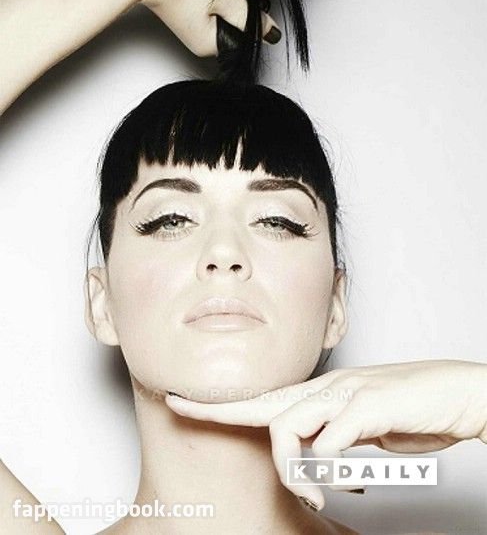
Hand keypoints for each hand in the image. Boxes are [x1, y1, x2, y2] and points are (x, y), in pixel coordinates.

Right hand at [137, 0, 279, 56]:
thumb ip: (250, 15)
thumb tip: (271, 32)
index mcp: (209, 44)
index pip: (247, 35)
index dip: (255, 13)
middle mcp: (201, 40)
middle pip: (238, 24)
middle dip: (244, 3)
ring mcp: (194, 25)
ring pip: (228, 11)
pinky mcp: (189, 8)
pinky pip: (214, 3)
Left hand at [165, 359, 486, 508]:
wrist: (455, 392)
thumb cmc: (409, 409)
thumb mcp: (361, 427)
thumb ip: (332, 434)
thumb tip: (312, 454)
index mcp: (323, 393)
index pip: (263, 398)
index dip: (220, 403)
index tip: (182, 400)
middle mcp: (328, 388)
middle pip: (263, 405)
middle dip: (218, 409)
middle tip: (183, 409)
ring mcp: (347, 392)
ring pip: (289, 423)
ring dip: (293, 468)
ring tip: (314, 495)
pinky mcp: (370, 403)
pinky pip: (332, 436)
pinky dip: (329, 463)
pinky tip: (343, 479)